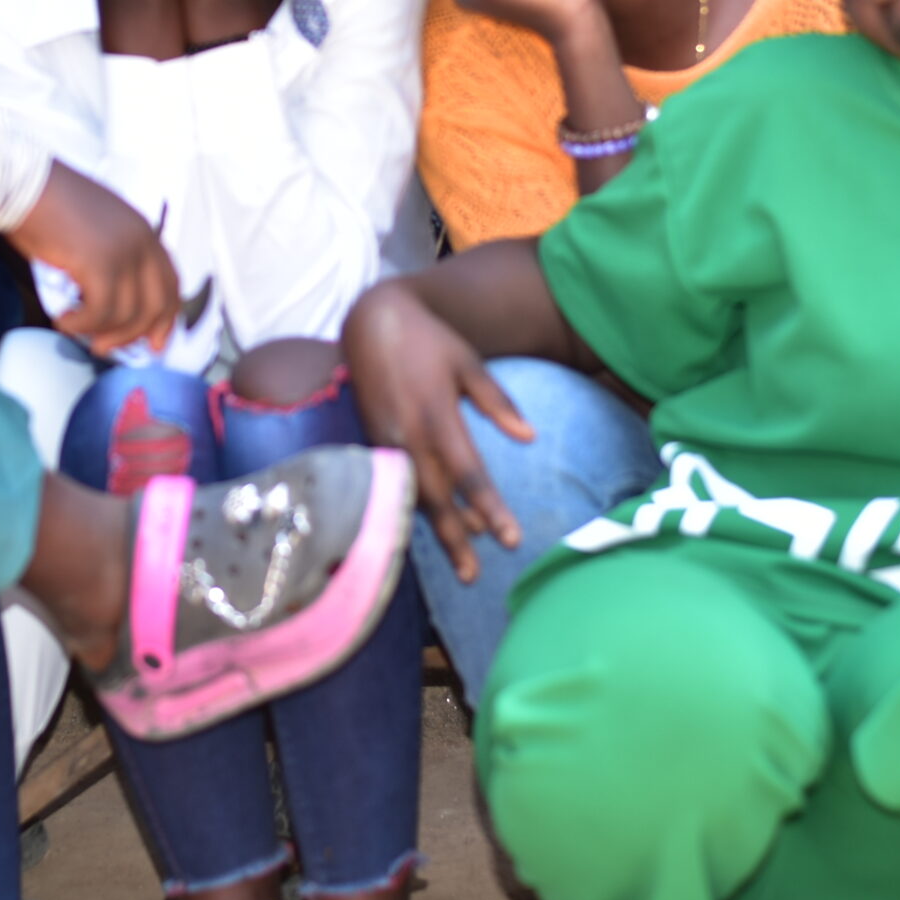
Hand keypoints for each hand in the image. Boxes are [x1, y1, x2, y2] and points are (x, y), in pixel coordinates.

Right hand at [5, 164, 179, 353]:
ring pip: (129, 314)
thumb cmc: (47, 202)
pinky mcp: (101, 265)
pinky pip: (101, 312)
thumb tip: (109, 297)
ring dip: (103, 332)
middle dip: (137, 334)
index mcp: (143, 230)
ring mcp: (124, 253)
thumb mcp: (95, 225)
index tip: (154, 341)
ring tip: (79, 333)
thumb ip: (112, 254)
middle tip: (109, 348)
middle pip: (157, 304)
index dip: (165, 316)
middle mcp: (141, 241)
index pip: (170, 282)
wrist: (22, 184)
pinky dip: (82, 324)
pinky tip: (64, 321)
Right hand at [342, 279, 527, 582]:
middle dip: (457, 538)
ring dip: (439, 529)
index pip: (468, 473)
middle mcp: (408, 434)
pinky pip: (398, 485)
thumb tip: (529, 438)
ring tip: (464, 562)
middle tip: (475, 576)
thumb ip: (497, 401)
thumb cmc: (428, 341)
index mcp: (437, 413)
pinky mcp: (373, 442)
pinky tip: (436, 527)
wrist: (370, 323)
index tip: (511, 539)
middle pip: (437, 498)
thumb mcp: (469, 362)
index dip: (489, 508)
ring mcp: (386, 441)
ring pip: (414, 497)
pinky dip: (418, 509)